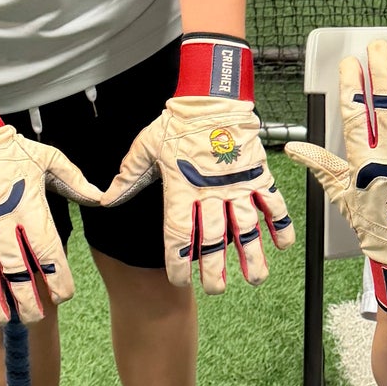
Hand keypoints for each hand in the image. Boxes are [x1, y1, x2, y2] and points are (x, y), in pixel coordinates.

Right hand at [0, 72, 103, 326]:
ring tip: (2, 321)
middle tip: (34, 319)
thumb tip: (103, 197)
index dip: (58, 279)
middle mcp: (2, 222)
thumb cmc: (12, 149)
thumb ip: (76, 181)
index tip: (63, 297)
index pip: (48, 253)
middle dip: (26, 301)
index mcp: (30, 208)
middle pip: (17, 272)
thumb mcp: (49, 158)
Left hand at [101, 37, 293, 292]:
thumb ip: (127, 177)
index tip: (180, 279)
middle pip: (215, 239)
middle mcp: (212, 192)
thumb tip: (104, 200)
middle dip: (216, 269)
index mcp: (182, 188)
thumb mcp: (144, 146)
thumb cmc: (177, 120)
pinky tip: (282, 246)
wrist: (212, 96)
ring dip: (252, 255)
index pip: (180, 235)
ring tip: (254, 279)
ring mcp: (238, 184)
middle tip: (215, 289)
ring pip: (247, 227)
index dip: (180, 261)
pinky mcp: (258, 174)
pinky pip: (273, 203)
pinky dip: (280, 224)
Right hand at [287, 42, 386, 316]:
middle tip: (380, 47)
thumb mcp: (342, 195)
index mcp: (364, 162)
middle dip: (382, 75)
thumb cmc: (374, 225)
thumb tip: (293, 149)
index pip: (355, 117)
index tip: (351, 64)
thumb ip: (320, 166)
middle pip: (385, 108)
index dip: (352, 88)